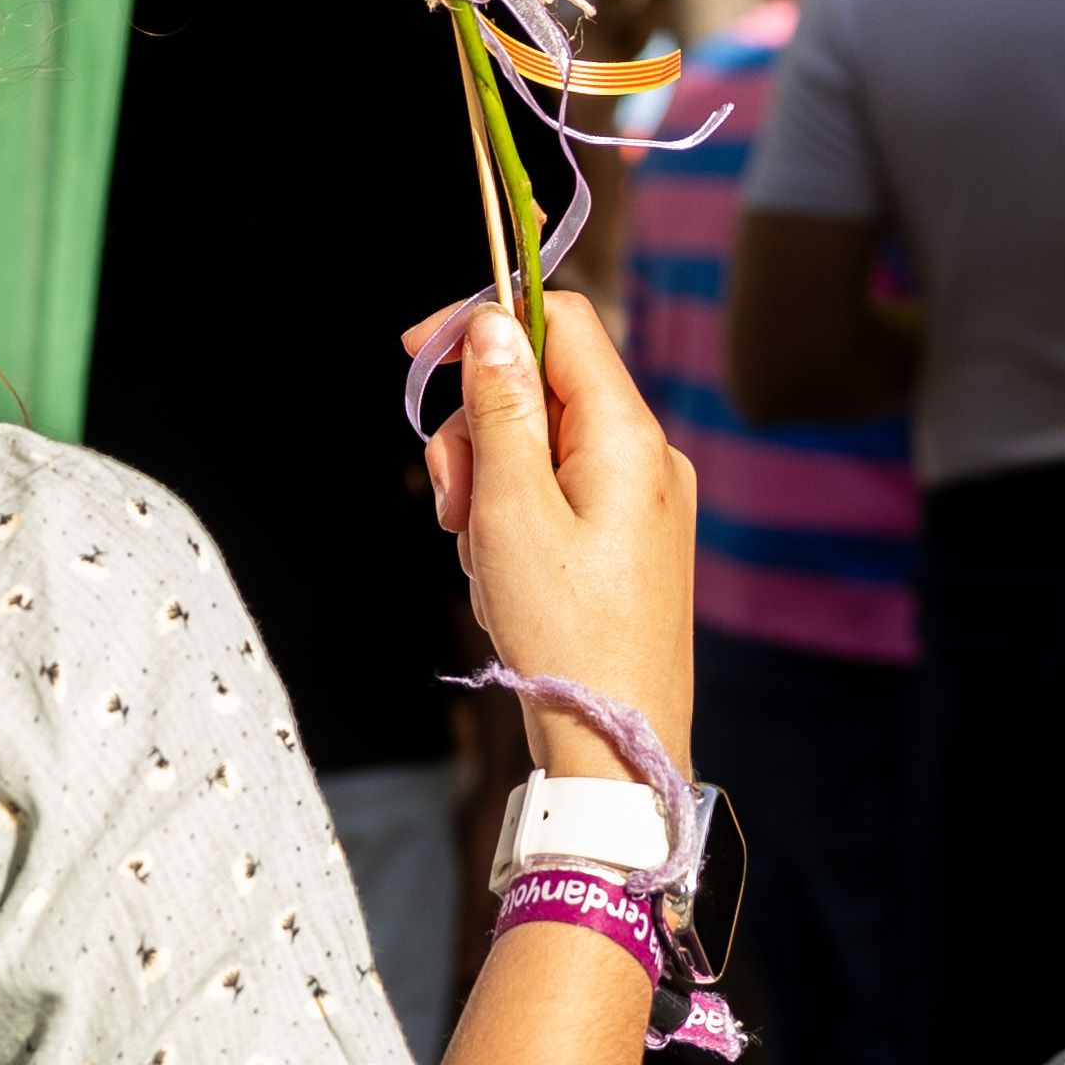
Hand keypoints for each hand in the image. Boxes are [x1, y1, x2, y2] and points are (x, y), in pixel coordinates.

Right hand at [413, 294, 690, 784]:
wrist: (616, 742)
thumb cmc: (565, 632)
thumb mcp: (510, 509)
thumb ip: (501, 409)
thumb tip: (492, 325)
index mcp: (628, 436)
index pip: (562, 323)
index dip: (485, 322)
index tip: (417, 350)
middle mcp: (647, 457)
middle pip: (541, 390)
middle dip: (478, 434)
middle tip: (455, 505)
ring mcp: (643, 500)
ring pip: (539, 448)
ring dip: (490, 489)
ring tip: (483, 559)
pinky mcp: (630, 540)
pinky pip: (557, 496)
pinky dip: (515, 522)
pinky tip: (505, 578)